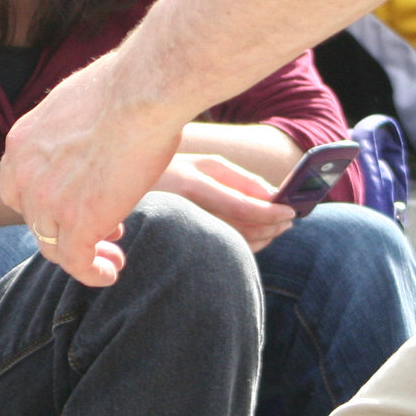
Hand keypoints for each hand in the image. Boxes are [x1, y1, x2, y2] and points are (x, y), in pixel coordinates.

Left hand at [0, 54, 180, 285]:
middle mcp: (25, 173)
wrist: (143, 92)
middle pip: (35, 218)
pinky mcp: (77, 222)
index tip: (72, 204)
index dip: (42, 203)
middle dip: (65, 227)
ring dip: (81, 254)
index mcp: (21, 142)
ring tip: (111, 256)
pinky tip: (111, 272)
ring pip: (53, 245)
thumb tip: (87, 129)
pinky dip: (92, 273)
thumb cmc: (126, 86)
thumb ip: (68, 127)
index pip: (16, 188)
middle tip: (103, 229)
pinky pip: (76, 262)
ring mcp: (48, 200)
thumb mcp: (76, 103)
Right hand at [154, 153, 293, 251]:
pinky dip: (244, 246)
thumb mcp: (205, 165)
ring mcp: (178, 229)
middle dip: (270, 226)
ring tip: (277, 228)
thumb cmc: (174, 171)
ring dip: (261, 237)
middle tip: (289, 221)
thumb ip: (240, 180)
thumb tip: (274, 196)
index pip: (240, 204)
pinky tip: (257, 237)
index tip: (291, 211)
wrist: (125, 189)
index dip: (270, 211)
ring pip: (231, 242)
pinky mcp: (177, 245)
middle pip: (238, 227)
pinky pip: (219, 251)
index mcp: (190, 181)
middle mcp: (182, 207)